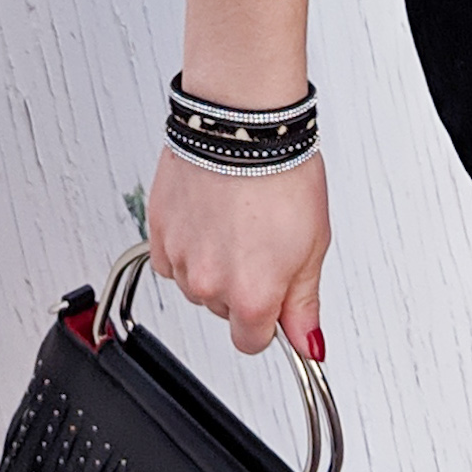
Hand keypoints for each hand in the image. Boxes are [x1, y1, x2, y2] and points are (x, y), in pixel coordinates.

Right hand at [144, 142, 330, 359]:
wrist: (242, 126)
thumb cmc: (282, 174)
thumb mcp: (312, 246)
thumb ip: (304, 304)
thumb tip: (308, 345)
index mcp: (253, 296)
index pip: (252, 342)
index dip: (268, 321)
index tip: (274, 298)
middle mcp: (211, 285)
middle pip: (224, 310)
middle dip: (241, 287)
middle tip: (260, 244)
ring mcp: (181, 259)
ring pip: (196, 285)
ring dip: (212, 265)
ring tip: (234, 223)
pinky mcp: (159, 232)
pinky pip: (170, 260)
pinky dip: (188, 246)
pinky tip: (209, 218)